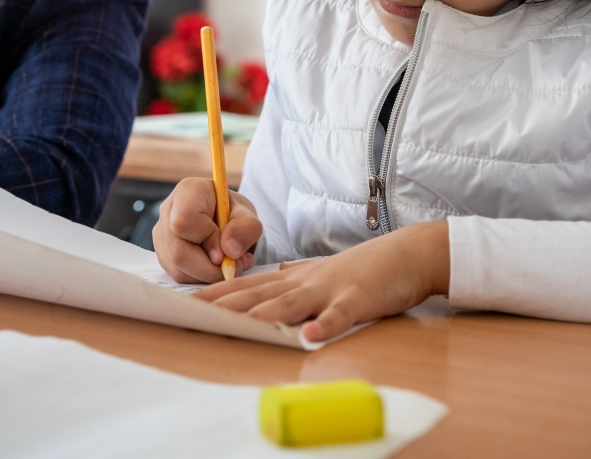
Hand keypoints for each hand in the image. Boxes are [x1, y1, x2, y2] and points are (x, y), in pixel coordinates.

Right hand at [152, 177, 262, 283]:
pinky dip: (201, 277)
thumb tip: (229, 250)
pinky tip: (216, 267)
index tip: (228, 249)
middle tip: (235, 266)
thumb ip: (246, 228)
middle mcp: (168, 210)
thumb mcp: (249, 217)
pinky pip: (178, 274)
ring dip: (207, 274)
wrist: (227, 220)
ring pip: (177, 267)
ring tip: (231, 264)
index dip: (207, 240)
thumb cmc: (235, 214)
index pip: (184, 221)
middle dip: (209, 267)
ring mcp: (162, 233)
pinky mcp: (163, 252)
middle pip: (178, 251)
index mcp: (189, 191)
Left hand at [194, 220, 450, 341]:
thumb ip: (296, 273)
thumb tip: (276, 271)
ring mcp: (330, 289)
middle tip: (193, 315)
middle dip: (226, 306)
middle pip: (260, 294)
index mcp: (295, 278)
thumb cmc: (362, 267)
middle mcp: (305, 281)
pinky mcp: (357, 298)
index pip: (248, 287)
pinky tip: (310, 336)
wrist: (404, 254)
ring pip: (291, 302)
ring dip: (265, 315)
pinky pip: (340, 314)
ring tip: (239, 326)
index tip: (186, 304)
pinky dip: (325, 324)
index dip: (217, 295)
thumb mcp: (322, 270)